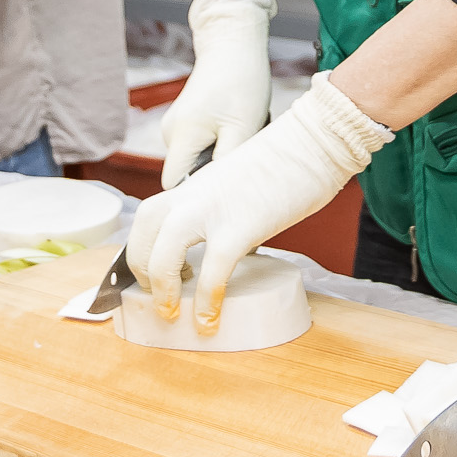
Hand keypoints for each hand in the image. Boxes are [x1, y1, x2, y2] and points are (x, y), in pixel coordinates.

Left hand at [124, 72, 389, 333]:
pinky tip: (209, 319)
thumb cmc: (293, 156)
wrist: (317, 138)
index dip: (143, 247)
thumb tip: (231, 234)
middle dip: (139, 267)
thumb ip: (229, 202)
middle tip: (156, 294)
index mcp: (198, 182)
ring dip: (161, 286)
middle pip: (144, 229)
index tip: (152, 274)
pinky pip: (213, 270)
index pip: (152, 213)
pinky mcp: (241, 225)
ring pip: (164, 251)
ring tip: (171, 312)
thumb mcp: (244, 179)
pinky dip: (206, 299)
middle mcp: (196, 193)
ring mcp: (215, 209)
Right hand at [159, 0, 273, 186]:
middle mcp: (170, 132)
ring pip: (197, 156)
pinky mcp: (186, 117)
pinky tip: (237, 122)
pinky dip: (220, 139)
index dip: (196, 196)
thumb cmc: (241, 81)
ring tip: (243, 131)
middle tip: (243, 151)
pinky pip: (200, 141)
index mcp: (180, 137)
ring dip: (221, 152)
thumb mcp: (243, 128)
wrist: (234, 41)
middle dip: (215, 170)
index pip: (175, 186)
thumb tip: (222, 196)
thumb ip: (227, 164)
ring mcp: (176, 123)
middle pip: (188, 171)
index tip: (224, 193)